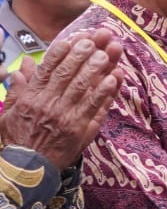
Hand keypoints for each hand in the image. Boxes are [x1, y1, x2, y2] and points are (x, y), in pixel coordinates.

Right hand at [0, 29, 124, 168]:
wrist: (26, 169)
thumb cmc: (17, 140)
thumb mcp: (10, 113)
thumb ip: (18, 89)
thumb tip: (24, 66)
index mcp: (31, 98)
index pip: (47, 69)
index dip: (61, 52)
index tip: (72, 39)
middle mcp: (48, 104)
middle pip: (68, 73)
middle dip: (82, 54)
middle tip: (94, 40)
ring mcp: (66, 116)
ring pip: (83, 87)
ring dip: (97, 68)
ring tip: (108, 52)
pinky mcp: (80, 129)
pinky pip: (95, 107)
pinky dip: (105, 91)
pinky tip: (114, 78)